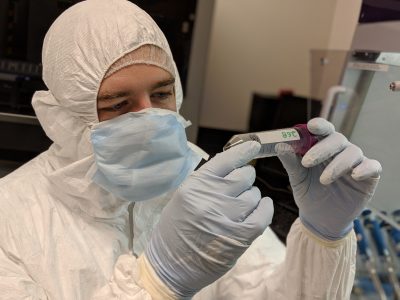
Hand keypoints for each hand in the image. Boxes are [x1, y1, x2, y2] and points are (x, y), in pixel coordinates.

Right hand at [145, 141, 272, 296]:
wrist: (170, 266)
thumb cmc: (175, 229)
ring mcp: (226, 217)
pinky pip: (263, 214)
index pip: (226, 160)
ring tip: (237, 210)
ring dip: (250, 199)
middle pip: (245, 175)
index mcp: (195, 185)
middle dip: (244, 180)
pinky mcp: (240, 237)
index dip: (243, 151)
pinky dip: (265, 209)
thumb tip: (233, 163)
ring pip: (254, 194)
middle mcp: (211, 198)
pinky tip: (261, 208)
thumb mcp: (184, 197)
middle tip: (236, 191)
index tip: (254, 146)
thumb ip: (207, 181)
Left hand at [276, 118, 381, 239]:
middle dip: (322, 148)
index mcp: (322, 146)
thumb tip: (280, 145)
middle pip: (337, 139)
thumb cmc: (308, 192)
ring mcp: (355, 162)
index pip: (323, 130)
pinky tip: (354, 175)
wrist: (320, 218)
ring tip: (324, 180)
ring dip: (337, 164)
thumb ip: (290, 161)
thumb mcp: (297, 178)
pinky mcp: (369, 177)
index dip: (320, 126)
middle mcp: (340, 151)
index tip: (311, 126)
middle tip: (307, 162)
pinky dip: (365, 168)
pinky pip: (373, 166)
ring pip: (353, 152)